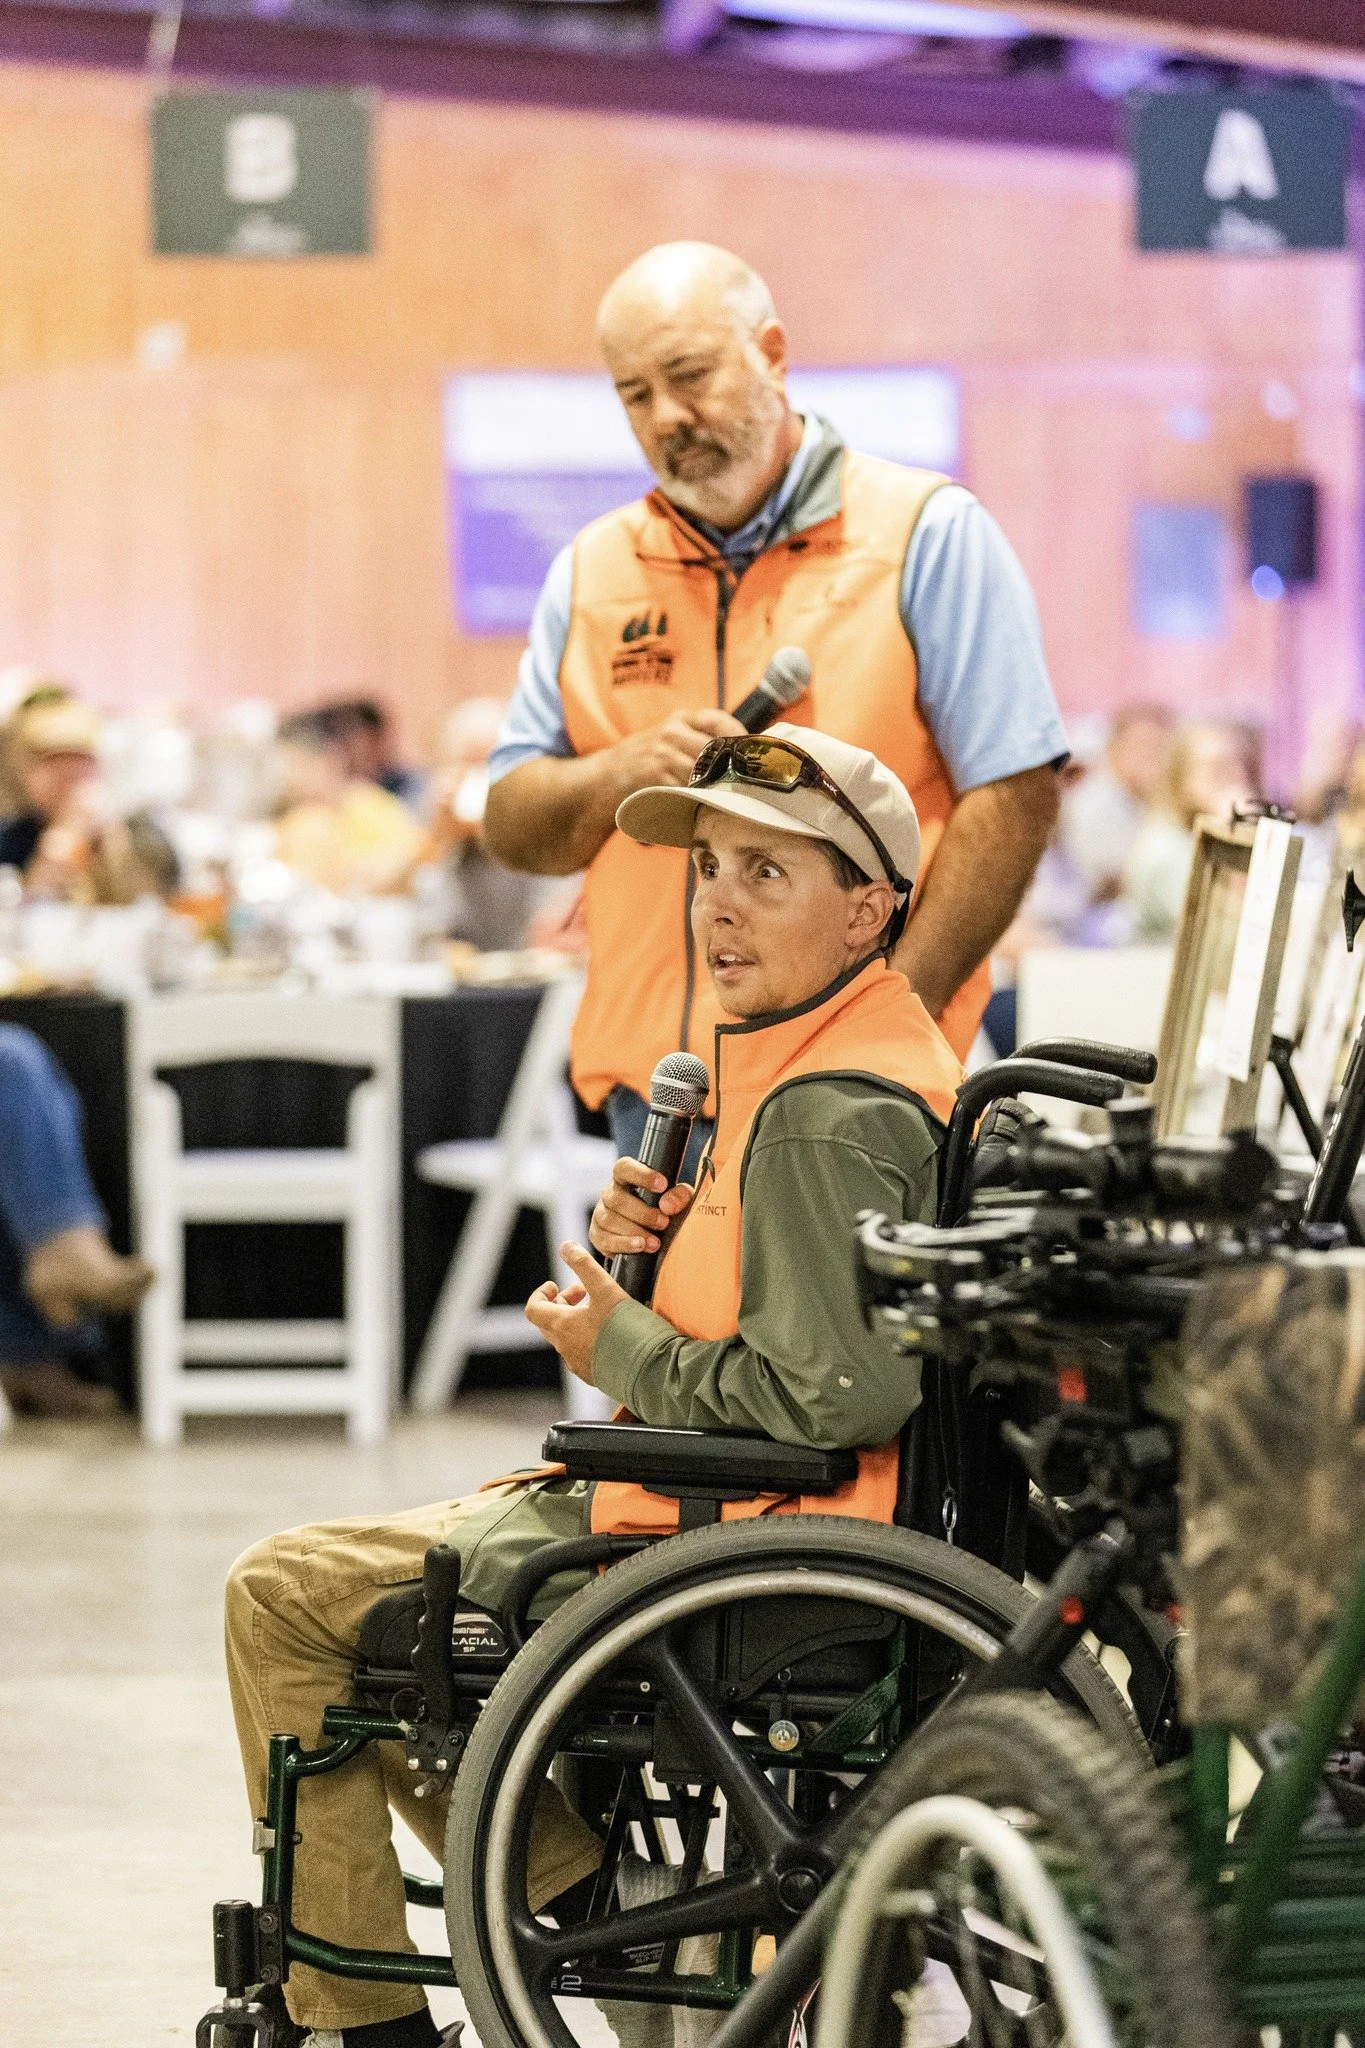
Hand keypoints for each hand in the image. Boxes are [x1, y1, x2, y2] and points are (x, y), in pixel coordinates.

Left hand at [525, 1242, 628, 1384]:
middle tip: (583, 1292)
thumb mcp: (606, 1288)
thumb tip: (565, 1246)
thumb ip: (584, 1265)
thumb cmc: (626, 1328)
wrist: (648, 1368)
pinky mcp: (593, 1374)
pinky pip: (580, 1353)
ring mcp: (578, 1364)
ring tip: (598, 1309)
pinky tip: (609, 1331)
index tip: (556, 1285)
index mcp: (562, 1326)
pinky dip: (586, 1337)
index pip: (533, 1309)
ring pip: (566, 1338)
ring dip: (575, 1320)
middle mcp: (565, 1348)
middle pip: (549, 1322)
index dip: (540, 1294)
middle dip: (562, 1303)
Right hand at [590, 1157, 694, 1258]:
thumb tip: (667, 1205)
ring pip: (610, 1220)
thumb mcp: (678, 1201)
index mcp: (626, 1178)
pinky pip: (605, 1239)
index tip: (662, 1185)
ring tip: (655, 1242)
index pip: (624, 1168)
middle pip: (617, 1199)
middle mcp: (609, 1193)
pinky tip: (640, 1247)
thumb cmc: (664, 1212)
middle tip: (664, 1222)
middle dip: (643, 1213)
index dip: (641, 1175)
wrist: (652, 1241)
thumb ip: (680, 1196)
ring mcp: (601, 1214)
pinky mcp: (598, 1235)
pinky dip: (624, 1244)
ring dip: (635, 1231)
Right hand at [613, 709, 742, 798]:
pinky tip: (702, 804)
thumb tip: (743, 754)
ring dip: (715, 786)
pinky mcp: (655, 775)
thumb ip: (699, 740)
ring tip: (726, 798)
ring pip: (702, 771)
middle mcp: (671, 732)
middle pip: (714, 749)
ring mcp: (662, 753)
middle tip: (744, 782)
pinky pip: (685, 787)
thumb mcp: (671, 738)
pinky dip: (696, 797)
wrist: (608, 776)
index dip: (737, 735)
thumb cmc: (649, 759)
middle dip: (730, 767)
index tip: (749, 752)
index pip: (717, 720)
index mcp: (680, 719)